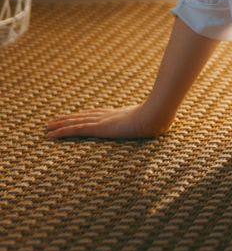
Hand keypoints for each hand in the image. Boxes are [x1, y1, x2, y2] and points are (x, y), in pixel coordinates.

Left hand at [46, 102, 167, 139]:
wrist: (157, 115)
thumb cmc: (159, 119)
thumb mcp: (155, 121)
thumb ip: (154, 121)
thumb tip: (166, 123)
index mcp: (119, 115)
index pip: (96, 115)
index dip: (84, 116)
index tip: (74, 117)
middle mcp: (108, 116)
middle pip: (83, 117)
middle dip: (68, 119)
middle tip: (52, 121)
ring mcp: (102, 121)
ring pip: (76, 123)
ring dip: (60, 125)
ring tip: (47, 127)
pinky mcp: (99, 128)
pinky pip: (76, 130)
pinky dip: (62, 132)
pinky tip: (50, 135)